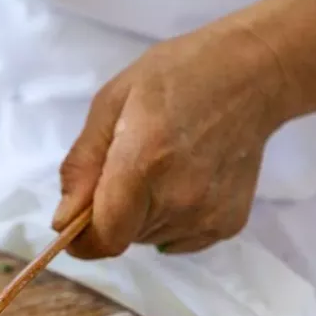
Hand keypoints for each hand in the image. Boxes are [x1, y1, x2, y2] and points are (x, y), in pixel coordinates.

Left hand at [52, 21, 289, 256]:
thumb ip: (82, 165)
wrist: (251, 76)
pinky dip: (171, 220)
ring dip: (142, 215)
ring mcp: (207, 216)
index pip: (104, 237)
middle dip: (111, 213)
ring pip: (149, 237)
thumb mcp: (110, 104)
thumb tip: (63, 220)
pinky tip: (186, 180)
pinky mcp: (228, 225)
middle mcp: (178, 199)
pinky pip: (178, 239)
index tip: (75, 222)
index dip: (82, 239)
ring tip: (162, 167)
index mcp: (143, 164)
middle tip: (128, 167)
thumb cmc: (174, 78)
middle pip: (123, 236)